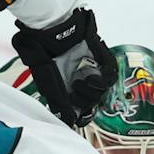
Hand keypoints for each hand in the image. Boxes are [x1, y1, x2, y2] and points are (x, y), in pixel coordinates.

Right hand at [10, 7, 117, 127]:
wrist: (52, 33)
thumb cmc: (44, 54)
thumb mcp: (47, 82)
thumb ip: (59, 102)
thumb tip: (70, 120)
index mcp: (68, 84)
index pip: (83, 106)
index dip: (82, 113)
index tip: (78, 117)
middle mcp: (82, 78)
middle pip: (93, 102)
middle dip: (83, 101)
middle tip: (73, 92)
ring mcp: (94, 69)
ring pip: (102, 92)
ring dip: (90, 92)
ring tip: (78, 82)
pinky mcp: (104, 60)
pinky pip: (110, 78)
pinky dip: (99, 82)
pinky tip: (89, 77)